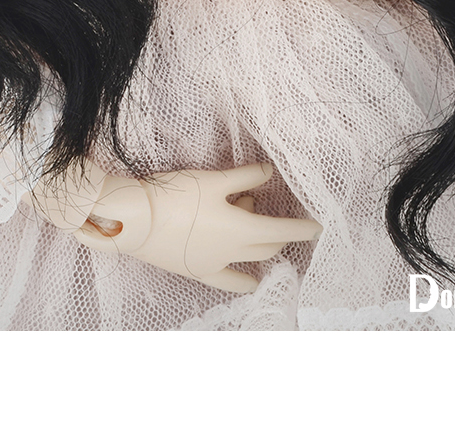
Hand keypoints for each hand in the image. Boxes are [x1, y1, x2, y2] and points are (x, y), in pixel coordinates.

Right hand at [77, 161, 321, 293]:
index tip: (319, 226)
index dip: (302, 228)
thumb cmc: (176, 195)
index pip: (282, 230)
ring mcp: (215, 264)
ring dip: (260, 245)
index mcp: (242, 229)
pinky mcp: (197, 270)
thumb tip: (269, 173)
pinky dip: (242, 279)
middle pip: (267, 245)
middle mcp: (233, 252)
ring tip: (255, 225)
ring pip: (250, 258)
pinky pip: (227, 279)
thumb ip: (245, 177)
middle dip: (280, 232)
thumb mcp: (215, 180)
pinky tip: (251, 282)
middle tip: (284, 218)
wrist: (136, 219)